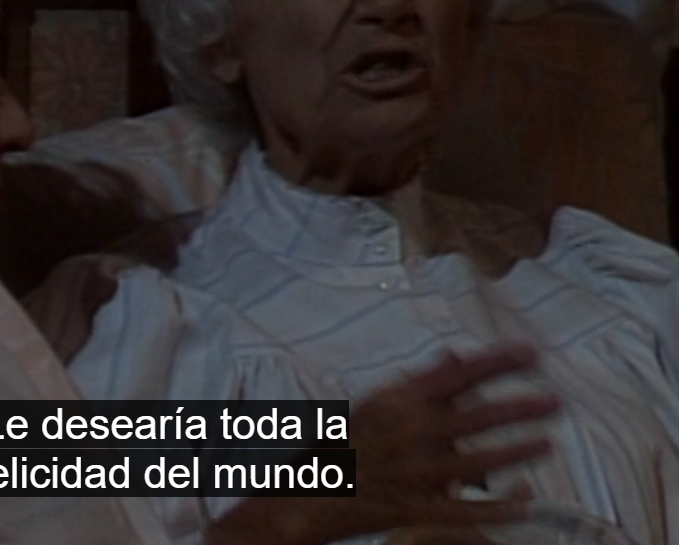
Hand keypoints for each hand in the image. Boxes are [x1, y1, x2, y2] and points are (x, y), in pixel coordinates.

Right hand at [206, 344, 558, 544]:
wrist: (305, 491)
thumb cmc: (342, 442)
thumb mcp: (376, 402)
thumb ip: (418, 382)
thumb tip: (454, 357)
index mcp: (398, 401)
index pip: (458, 373)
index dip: (498, 361)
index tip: (531, 352)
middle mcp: (411, 433)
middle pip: (478, 415)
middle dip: (521, 406)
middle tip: (556, 400)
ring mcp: (416, 473)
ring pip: (480, 461)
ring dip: (518, 450)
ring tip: (547, 441)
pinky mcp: (419, 509)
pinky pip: (468, 510)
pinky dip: (500, 508)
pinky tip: (528, 503)